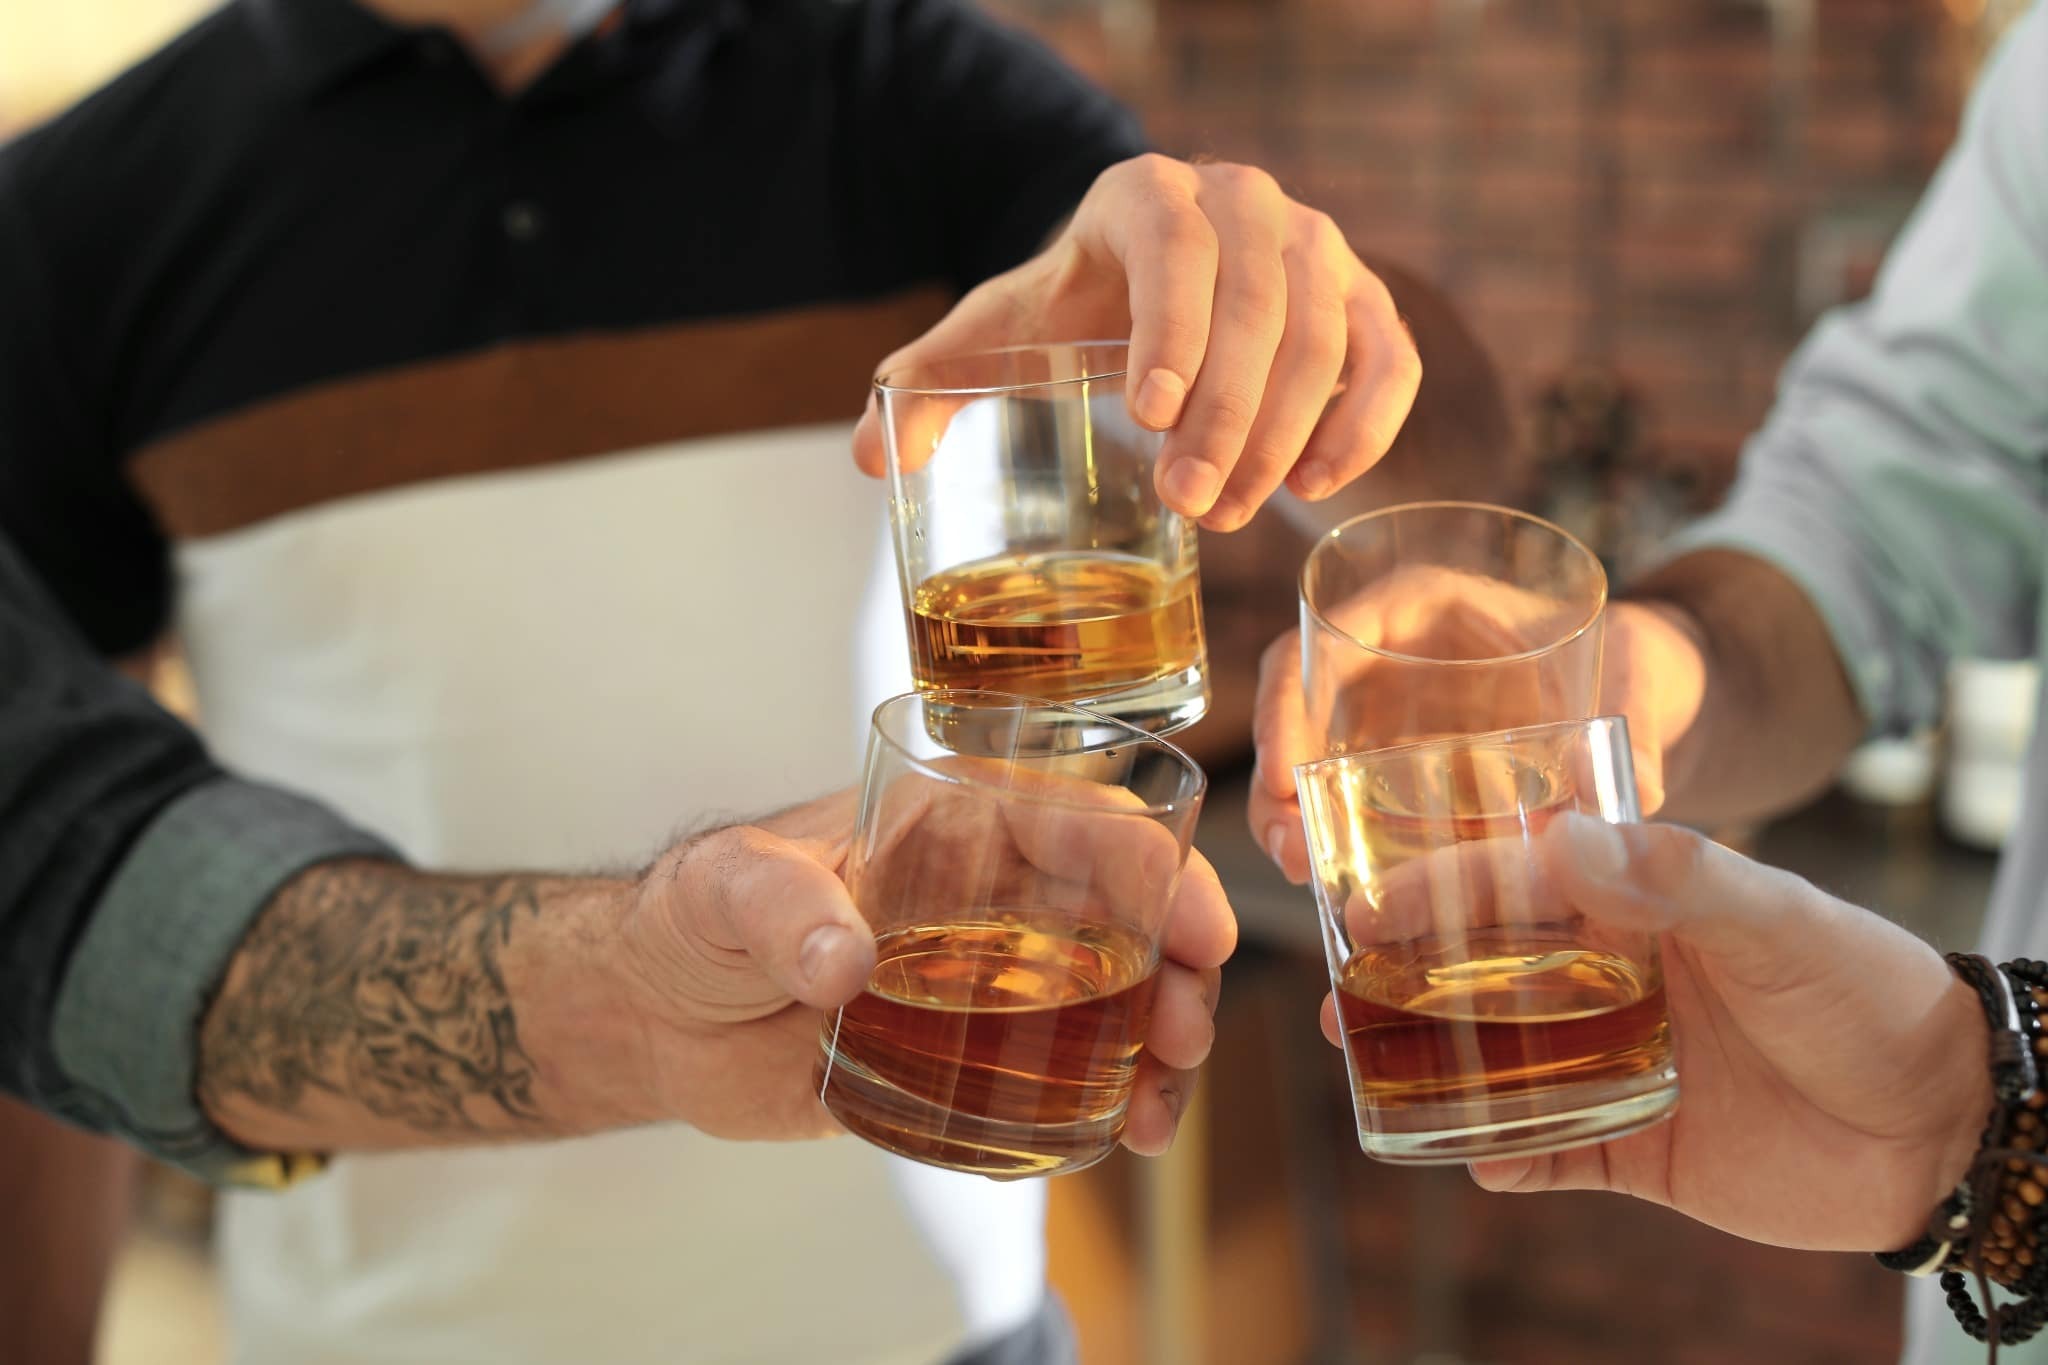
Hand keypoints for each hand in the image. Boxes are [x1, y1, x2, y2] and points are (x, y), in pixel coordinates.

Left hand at [622, 783, 1234, 1153]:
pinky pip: (1063, 1069)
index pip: (1078, 823)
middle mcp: (991, 896)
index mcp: (950, 822)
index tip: (1193, 928)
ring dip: (1159, 1049)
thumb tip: (844, 958)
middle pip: (1126, 916)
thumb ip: (780, 906)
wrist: (657, 1015)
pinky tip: (1119, 1134)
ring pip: (1114, 998)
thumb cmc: (692, 915)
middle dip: (1180, 971)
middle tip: (1182, 1036)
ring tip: (1155, 1112)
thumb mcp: (724, 885)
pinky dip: (1109, 1098)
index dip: (1153, 869)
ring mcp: (989, 978)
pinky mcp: (970, 1053)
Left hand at [851, 154, 1421, 531]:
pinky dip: (1365, 423)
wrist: (1146, 286)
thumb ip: (925, 386)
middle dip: (1229, 412)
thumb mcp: (992, 337)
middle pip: (1259, 300)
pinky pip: (1389, 359)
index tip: (1150, 415)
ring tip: (1234, 511)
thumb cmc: (1067, 314)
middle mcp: (1246, 203)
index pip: (1175, 247)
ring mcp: (1317, 248)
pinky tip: (1317, 486)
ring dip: (1285, 431)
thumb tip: (873, 458)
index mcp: (1148, 196)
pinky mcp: (1366, 301)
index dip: (1173, 326)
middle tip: (1191, 502)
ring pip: (1326, 334)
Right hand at [1249, 586, 1706, 883]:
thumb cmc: (1634, 658)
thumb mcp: (1638, 678)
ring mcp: (1390, 711)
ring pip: (1308, 752)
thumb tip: (1642, 794)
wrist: (1645, 690)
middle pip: (1298, 700)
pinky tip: (1339, 888)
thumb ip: (1640, 727)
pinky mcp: (1401, 764)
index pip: (1331, 634)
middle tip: (1291, 849)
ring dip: (1289, 812)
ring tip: (1305, 875)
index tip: (1284, 767)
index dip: (1291, 698)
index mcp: (1429, 606)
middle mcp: (1392, 654)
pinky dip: (1331, 834)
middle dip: (1276, 775)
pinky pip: (1346, 793)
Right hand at [1327, 817, 1990, 1252]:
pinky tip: (1467, 1155)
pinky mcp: (1638, 1148)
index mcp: (1639, 908)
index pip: (1516, 886)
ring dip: (1430, 1063)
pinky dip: (1502, 1156)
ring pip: (1498, 1062)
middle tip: (1340, 994)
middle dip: (1406, 981)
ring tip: (1363, 1061)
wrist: (1952, 1128)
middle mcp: (1615, 980)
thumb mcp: (1781, 919)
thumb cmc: (1872, 993)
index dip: (1436, 890)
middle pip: (1485, 975)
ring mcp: (1621, 1064)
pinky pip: (1549, 1153)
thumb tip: (1560, 837)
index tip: (1367, 900)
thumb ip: (1678, 878)